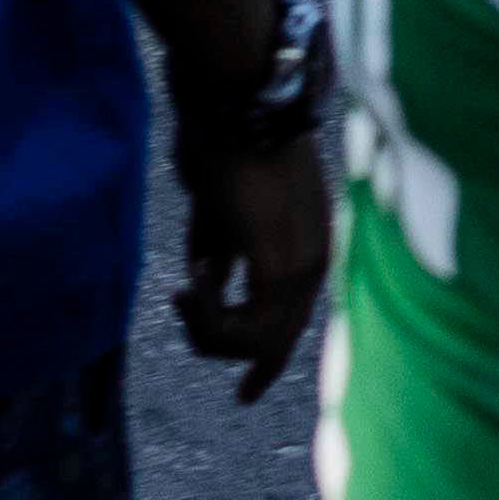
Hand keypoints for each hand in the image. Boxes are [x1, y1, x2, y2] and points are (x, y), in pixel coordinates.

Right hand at [172, 103, 334, 402]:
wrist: (239, 103)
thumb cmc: (224, 142)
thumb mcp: (221, 205)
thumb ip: (218, 242)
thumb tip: (207, 272)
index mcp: (308, 243)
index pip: (293, 320)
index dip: (266, 358)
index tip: (245, 396)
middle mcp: (314, 261)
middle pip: (276, 341)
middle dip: (233, 355)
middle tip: (188, 324)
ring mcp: (303, 266)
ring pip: (256, 342)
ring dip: (207, 327)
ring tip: (184, 289)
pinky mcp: (279, 266)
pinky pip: (243, 326)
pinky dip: (207, 314)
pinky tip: (192, 282)